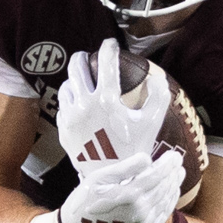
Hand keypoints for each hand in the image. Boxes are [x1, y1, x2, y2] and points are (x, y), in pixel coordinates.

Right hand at [53, 148, 183, 222]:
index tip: (174, 155)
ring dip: (173, 187)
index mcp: (128, 195)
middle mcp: (139, 212)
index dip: (167, 164)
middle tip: (178, 162)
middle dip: (172, 173)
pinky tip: (171, 194)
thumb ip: (123, 169)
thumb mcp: (97, 180)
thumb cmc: (83, 205)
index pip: (156, 175)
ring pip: (165, 203)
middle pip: (163, 188)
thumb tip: (146, 158)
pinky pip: (162, 218)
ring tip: (178, 175)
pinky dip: (169, 204)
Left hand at [58, 39, 171, 169]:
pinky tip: (79, 102)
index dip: (109, 47)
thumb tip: (157, 77)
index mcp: (107, 100)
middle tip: (90, 56)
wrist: (114, 178)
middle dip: (84, 56)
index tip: (112, 44)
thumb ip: (158, 96)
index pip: (106, 62)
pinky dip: (71, 99)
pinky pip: (63, 104)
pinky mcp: (63, 128)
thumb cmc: (135, 150)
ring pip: (67, 84)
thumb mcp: (151, 122)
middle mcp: (85, 105)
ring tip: (84, 80)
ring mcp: (71, 116)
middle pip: (77, 65)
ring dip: (76, 78)